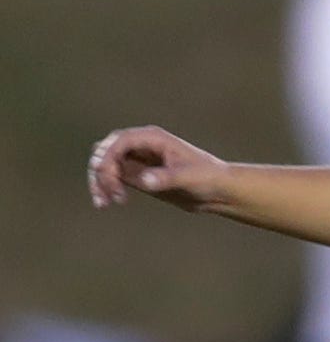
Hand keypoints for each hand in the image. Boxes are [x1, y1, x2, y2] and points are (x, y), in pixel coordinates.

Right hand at [88, 126, 228, 211]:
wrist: (218, 191)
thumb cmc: (209, 178)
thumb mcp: (189, 178)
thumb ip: (166, 178)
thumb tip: (144, 181)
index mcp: (152, 138)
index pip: (119, 141)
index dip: (108, 158)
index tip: (111, 180)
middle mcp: (141, 145)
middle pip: (104, 150)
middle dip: (102, 172)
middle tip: (112, 196)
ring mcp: (136, 159)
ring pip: (103, 164)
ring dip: (98, 181)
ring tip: (103, 203)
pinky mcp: (135, 174)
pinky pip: (111, 176)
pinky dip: (104, 187)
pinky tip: (105, 202)